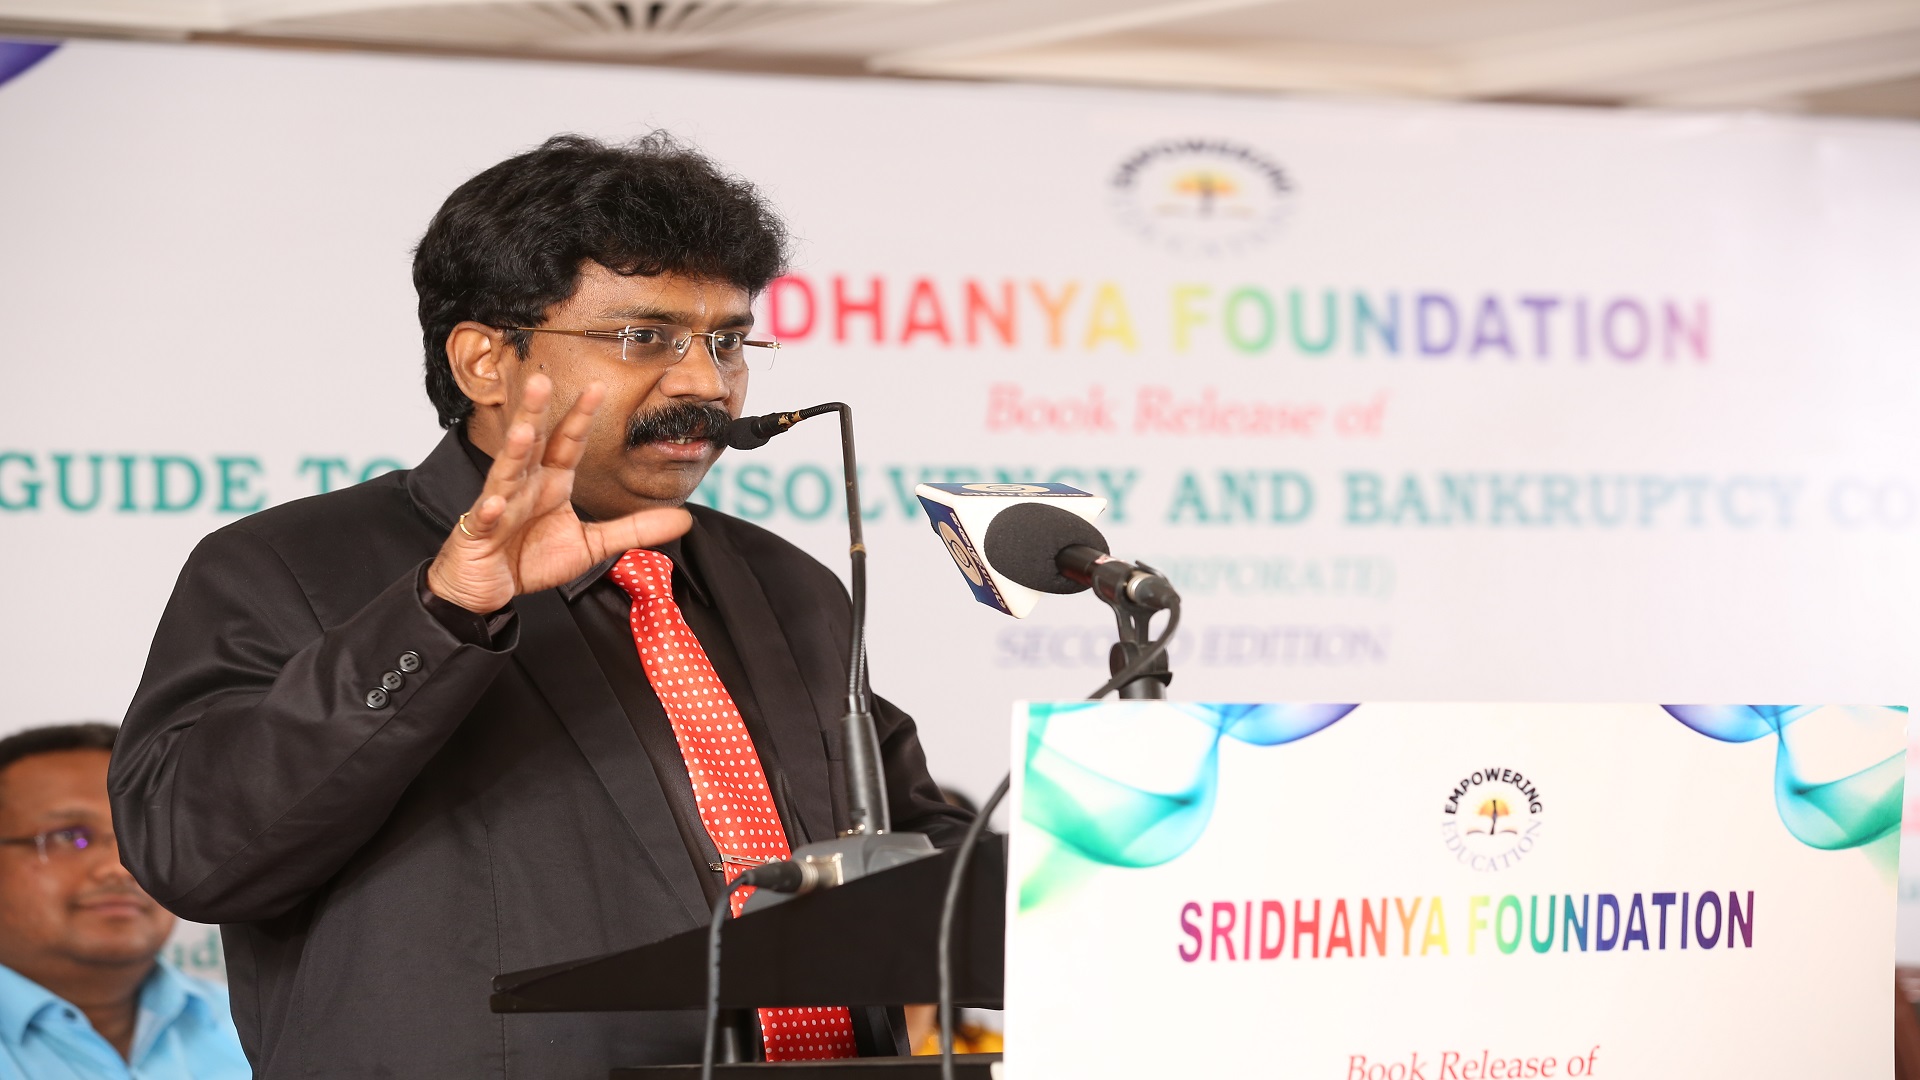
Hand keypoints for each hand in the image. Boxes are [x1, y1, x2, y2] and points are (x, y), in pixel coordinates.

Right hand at [427, 375, 691, 612]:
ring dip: (514, 453)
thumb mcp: (593, 545)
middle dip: (535, 413)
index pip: (567, 443)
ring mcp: (499, 505)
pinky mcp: (478, 534)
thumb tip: (685, 518)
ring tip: (523, 432)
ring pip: (506, 473)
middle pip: (532, 444)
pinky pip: (484, 520)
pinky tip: (493, 503)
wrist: (489, 585)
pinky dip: (488, 511)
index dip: (581, 416)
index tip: (598, 386)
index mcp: (551, 482)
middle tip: (541, 380)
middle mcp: (524, 485)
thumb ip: (635, 529)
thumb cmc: (532, 557)